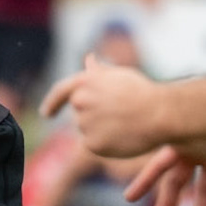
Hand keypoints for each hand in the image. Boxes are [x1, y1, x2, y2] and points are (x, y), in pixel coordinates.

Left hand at [40, 53, 168, 156]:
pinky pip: (93, 145)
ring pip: (87, 130)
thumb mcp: (120, 76)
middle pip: (79, 114)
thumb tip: (88, 60)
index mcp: (85, 82)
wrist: (160, 115)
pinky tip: (122, 138)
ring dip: (100, 130)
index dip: (52, 103)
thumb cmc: (143, 93)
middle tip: (119, 115)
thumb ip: (99, 72)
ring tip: (124, 125)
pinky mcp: (91, 144)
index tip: (45, 114)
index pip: (61, 92)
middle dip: (93, 115)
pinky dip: (105, 144)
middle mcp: (80, 102)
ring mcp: (85, 124)